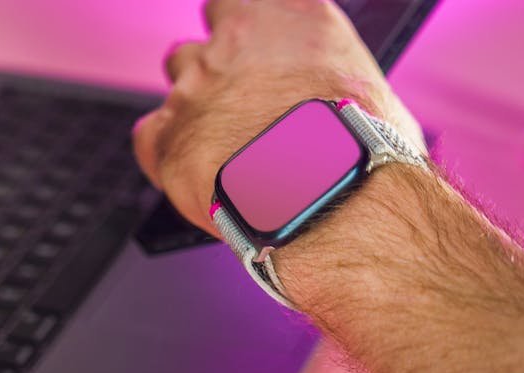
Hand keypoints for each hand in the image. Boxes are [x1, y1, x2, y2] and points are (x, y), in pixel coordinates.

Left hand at [132, 0, 424, 236]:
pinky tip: (201, 173)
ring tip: (227, 148)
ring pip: (177, 80)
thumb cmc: (365, 153)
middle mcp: (238, 40)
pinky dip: (169, 152)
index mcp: (293, 15)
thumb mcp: (372, 90)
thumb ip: (330, 78)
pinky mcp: (170, 136)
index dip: (243, 24)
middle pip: (207, 36)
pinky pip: (151, 135)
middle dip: (217, 66)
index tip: (249, 44)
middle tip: (241, 105)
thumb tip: (332, 100)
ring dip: (195, 107)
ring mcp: (197, 85)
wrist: (334, 202)